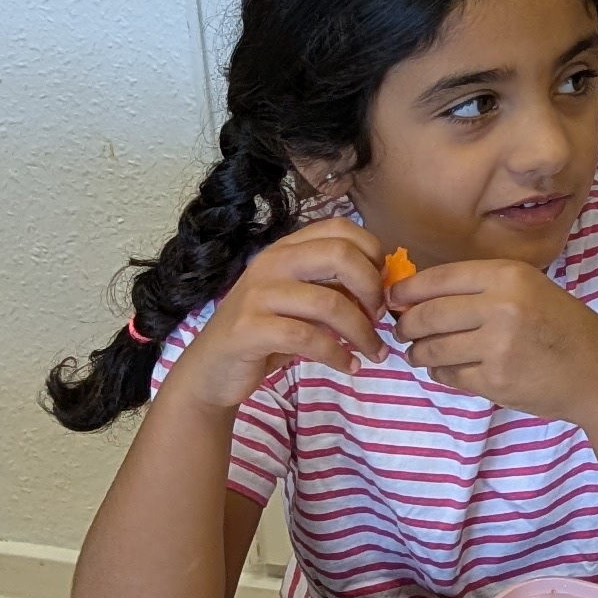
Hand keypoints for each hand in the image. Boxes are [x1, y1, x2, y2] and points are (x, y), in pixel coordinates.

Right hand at [167, 222, 386, 411]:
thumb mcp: (302, 303)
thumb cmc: (267, 333)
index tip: (382, 286)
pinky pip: (309, 338)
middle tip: (380, 318)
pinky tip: (349, 366)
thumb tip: (385, 286)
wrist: (212, 370)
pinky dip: (338, 355)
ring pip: (330, 303)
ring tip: (374, 352)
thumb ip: (334, 288)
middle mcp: (271, 262)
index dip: (373, 253)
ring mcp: (257, 294)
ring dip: (363, 332)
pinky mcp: (249, 329)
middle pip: (341, 256)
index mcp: (286, 248)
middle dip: (372, 288)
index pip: (341, 228)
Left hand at [388, 257, 597, 422]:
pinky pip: (448, 375)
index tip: (393, 299)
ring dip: (418, 353)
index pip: (438, 278)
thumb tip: (416, 295)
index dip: (406, 290)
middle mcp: (501, 305)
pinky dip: (440, 373)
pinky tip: (449, 369)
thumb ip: (481, 289)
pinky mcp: (494, 380)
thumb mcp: (529, 290)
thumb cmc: (562, 328)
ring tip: (421, 353)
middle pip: (427, 314)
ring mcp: (497, 345)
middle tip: (402, 331)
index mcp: (509, 275)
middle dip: (405, 325)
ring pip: (431, 348)